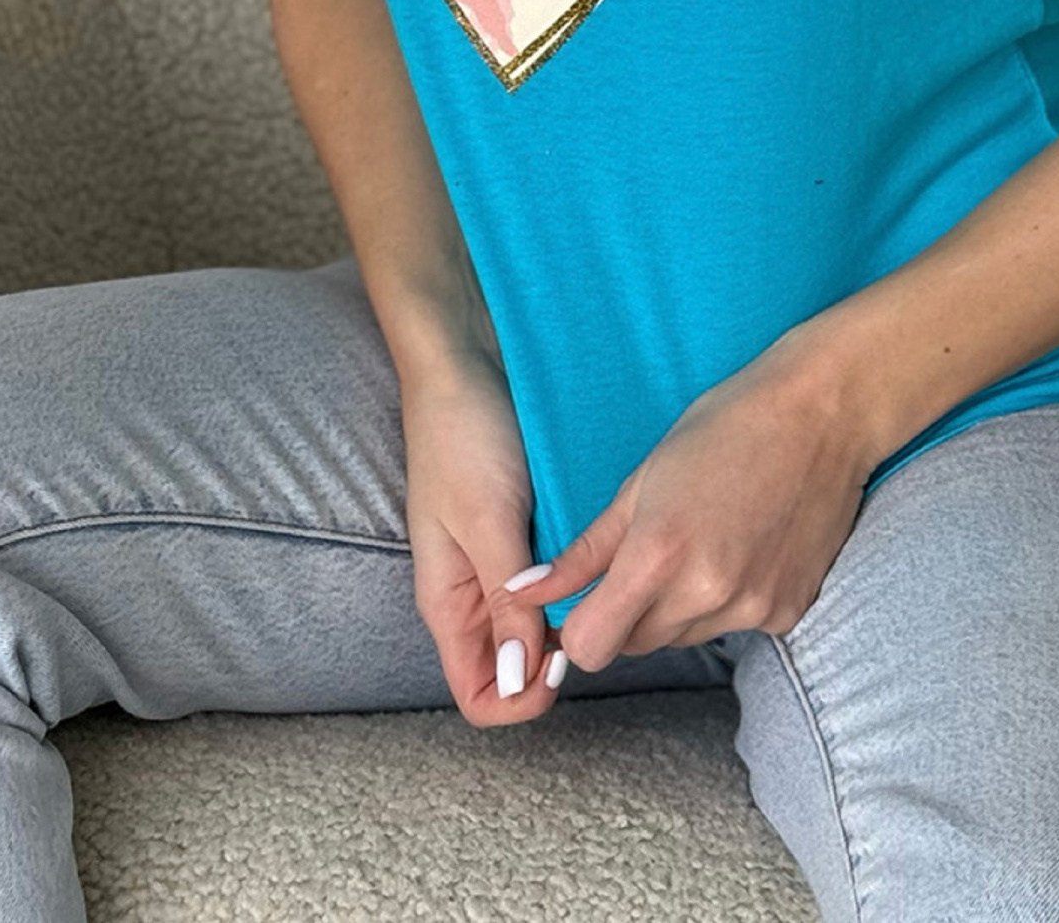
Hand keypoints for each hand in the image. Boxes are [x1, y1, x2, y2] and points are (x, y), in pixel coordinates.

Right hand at [398, 346, 571, 728]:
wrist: (470, 359)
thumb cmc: (464, 435)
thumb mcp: (485, 519)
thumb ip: (503, 601)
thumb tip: (515, 681)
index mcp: (449, 604)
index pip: (479, 695)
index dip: (522, 698)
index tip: (564, 659)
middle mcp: (475, 594)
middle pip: (515, 669)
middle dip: (557, 663)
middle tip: (597, 617)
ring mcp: (503, 563)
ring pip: (541, 626)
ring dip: (574, 619)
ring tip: (609, 587)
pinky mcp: (528, 531)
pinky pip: (555, 580)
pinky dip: (580, 581)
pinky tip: (606, 558)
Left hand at [537, 328, 870, 672]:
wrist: (823, 414)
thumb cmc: (725, 427)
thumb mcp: (642, 479)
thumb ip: (584, 550)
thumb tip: (525, 591)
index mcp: (658, 556)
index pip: (591, 648)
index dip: (579, 630)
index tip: (585, 603)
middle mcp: (706, 595)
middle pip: (636, 643)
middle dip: (627, 612)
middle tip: (649, 552)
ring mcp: (753, 608)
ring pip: (685, 638)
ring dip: (677, 608)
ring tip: (702, 539)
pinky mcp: (789, 612)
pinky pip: (735, 627)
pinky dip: (728, 601)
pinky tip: (744, 546)